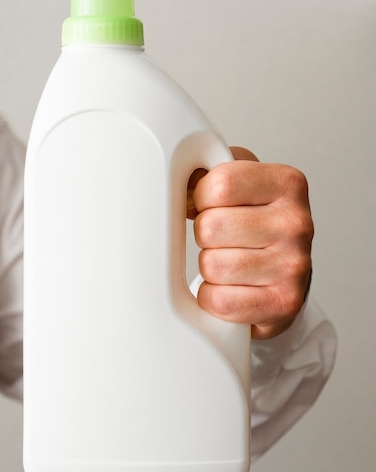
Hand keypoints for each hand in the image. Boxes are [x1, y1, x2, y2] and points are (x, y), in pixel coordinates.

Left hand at [187, 147, 313, 339]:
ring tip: (229, 262)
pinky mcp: (282, 304)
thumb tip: (176, 178)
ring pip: (212, 266)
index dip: (201, 198)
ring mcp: (293, 266)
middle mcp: (296, 223)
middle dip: (204, 235)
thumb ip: (209, 168)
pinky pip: (218, 300)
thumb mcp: (240, 182)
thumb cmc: (255, 223)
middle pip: (210, 227)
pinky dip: (214, 297)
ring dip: (209, 268)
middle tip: (222, 238)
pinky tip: (231, 287)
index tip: (211, 205)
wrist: (285, 273)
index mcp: (287, 184)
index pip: (219, 185)